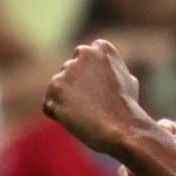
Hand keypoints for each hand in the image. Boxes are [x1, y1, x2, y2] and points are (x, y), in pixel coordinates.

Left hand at [42, 39, 149, 153]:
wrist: (121, 128)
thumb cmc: (126, 109)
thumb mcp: (126, 80)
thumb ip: (110, 70)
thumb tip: (105, 71)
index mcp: (102, 48)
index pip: (84, 59)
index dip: (91, 78)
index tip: (102, 91)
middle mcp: (84, 53)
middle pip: (70, 72)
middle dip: (76, 88)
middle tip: (93, 104)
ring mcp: (68, 69)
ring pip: (58, 88)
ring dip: (66, 101)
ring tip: (85, 113)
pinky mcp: (55, 87)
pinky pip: (49, 104)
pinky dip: (58, 114)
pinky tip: (76, 118)